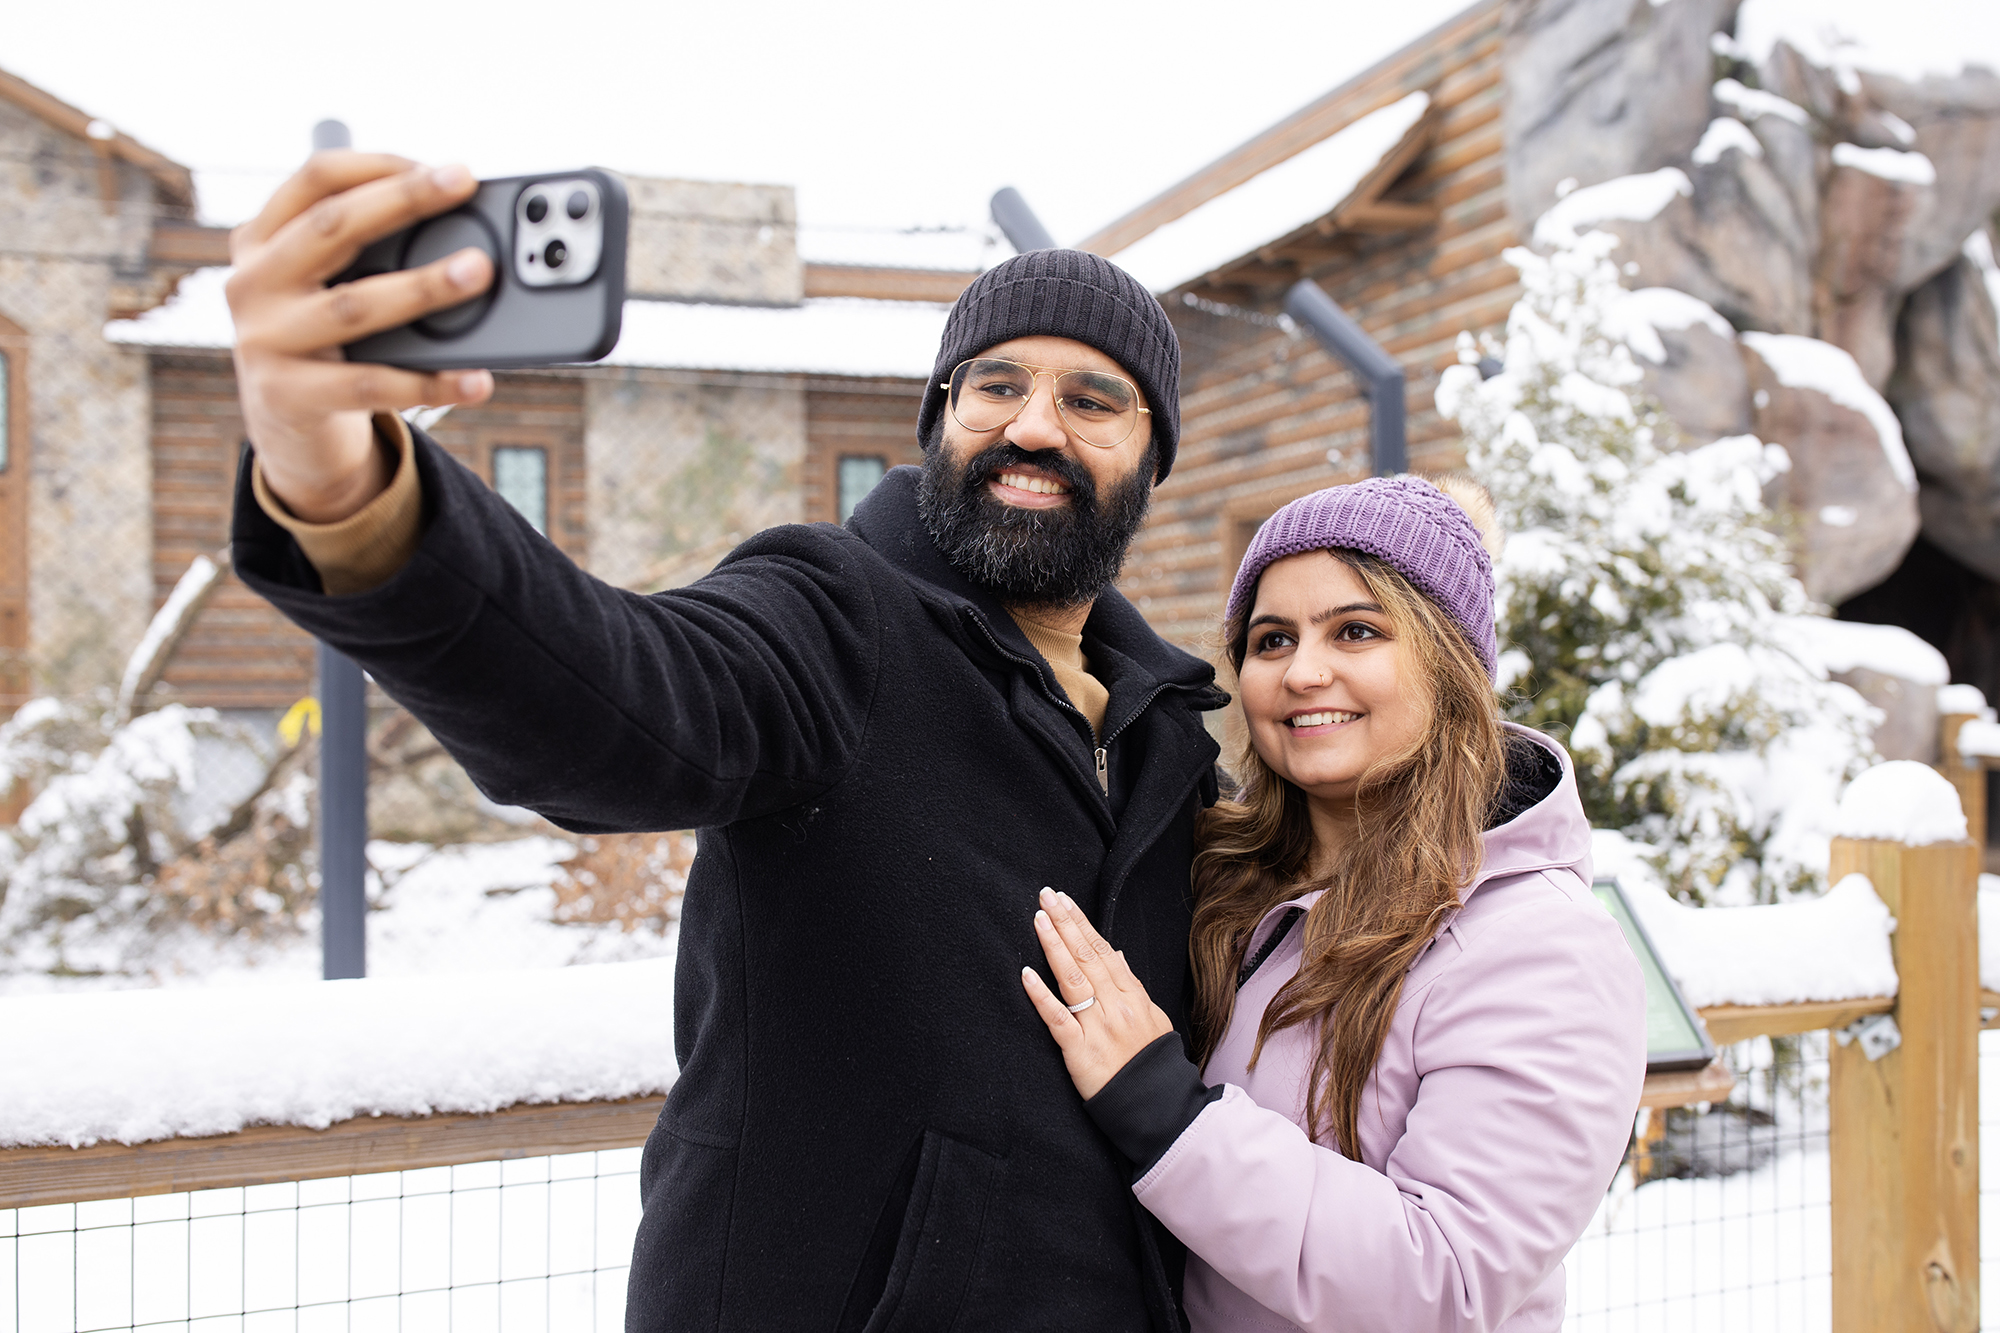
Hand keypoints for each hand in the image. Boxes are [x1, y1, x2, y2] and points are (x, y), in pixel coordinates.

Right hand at [226, 151, 497, 522]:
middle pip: (332, 226)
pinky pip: (371, 384)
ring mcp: (265, 339)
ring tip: (480, 271)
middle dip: (404, 199)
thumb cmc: (329, 341)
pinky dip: (429, 382)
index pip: (316, 179)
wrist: (287, 432)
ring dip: (423, 285)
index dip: (379, 165)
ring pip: (355, 304)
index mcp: (262, 240)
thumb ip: (372, 254)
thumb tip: (469, 234)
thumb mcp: (330, 287)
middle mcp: (254, 282)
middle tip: (463, 182)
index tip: (441, 167)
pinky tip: (475, 379)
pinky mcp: (288, 395)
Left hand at [1020, 887, 1173, 1098]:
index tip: (1065, 901)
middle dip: (1065, 923)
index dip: (1082, 924)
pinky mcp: (1081, 1051)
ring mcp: (1098, 1027)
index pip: (1103, 951)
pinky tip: (1026, 974)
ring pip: (1072, 978)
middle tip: (1046, 896)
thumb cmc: (1152, 1063)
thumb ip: (1132, 985)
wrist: (1158, 1106)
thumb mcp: (1153, 1018)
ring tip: (1039, 919)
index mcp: (1133, 996)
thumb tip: (1116, 954)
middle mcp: (1115, 1006)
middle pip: (1086, 956)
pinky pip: (1058, 1019)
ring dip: (1054, 945)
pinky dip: (1041, 996)